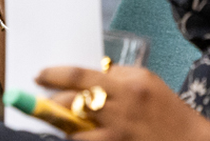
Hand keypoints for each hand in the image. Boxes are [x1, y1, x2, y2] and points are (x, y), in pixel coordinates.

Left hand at [36, 64, 209, 140]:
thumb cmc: (170, 112)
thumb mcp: (148, 82)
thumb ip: (119, 76)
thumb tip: (91, 74)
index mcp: (129, 84)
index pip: (81, 75)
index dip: (54, 75)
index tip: (39, 75)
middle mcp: (121, 108)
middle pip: (71, 103)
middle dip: (49, 102)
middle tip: (39, 102)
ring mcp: (117, 133)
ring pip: (72, 129)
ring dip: (59, 124)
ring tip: (55, 121)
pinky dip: (75, 138)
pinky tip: (74, 134)